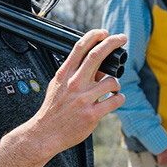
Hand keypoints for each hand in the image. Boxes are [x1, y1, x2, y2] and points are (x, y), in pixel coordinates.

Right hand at [32, 28, 127, 154]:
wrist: (45, 133)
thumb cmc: (53, 110)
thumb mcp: (58, 86)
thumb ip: (74, 74)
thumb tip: (96, 67)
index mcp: (65, 74)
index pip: (80, 48)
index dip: (94, 36)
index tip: (104, 32)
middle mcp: (75, 84)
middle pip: (97, 55)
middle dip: (112, 43)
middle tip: (121, 38)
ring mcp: (84, 99)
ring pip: (111, 81)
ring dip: (116, 83)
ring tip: (113, 88)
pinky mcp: (92, 115)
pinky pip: (115, 101)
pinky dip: (119, 98)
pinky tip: (115, 99)